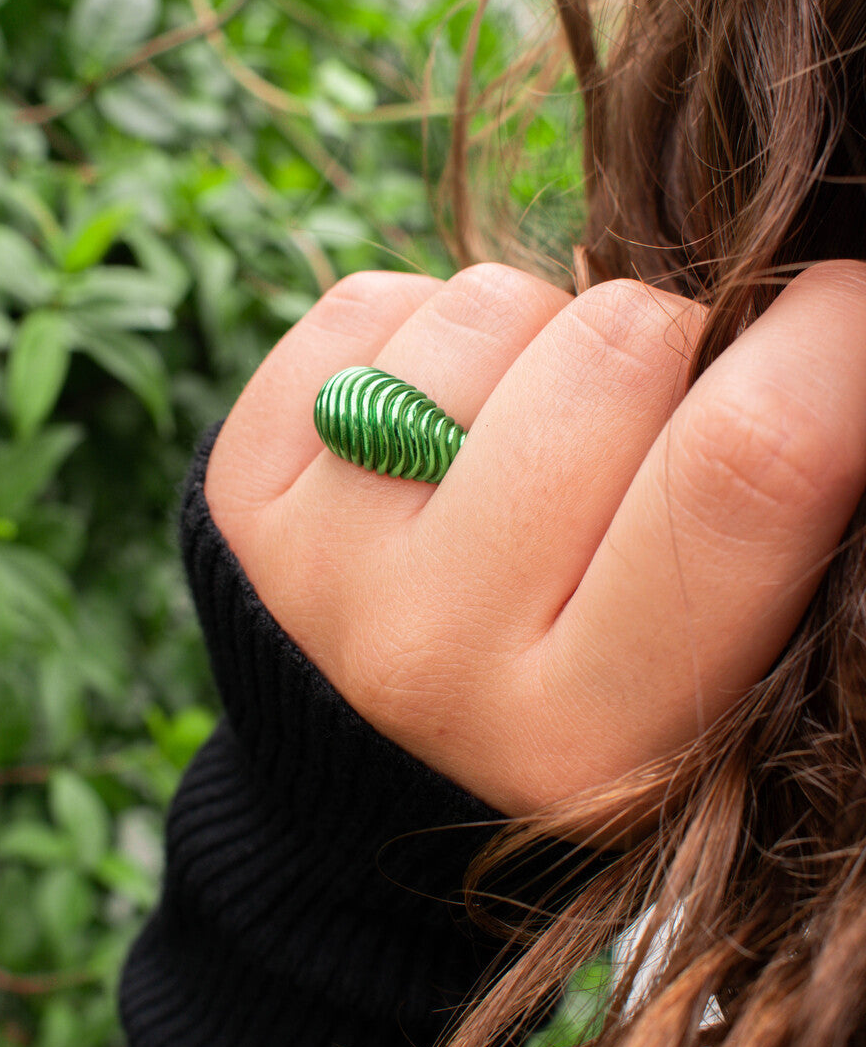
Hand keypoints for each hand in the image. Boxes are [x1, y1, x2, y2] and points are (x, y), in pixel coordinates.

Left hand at [203, 262, 865, 828]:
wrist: (376, 746)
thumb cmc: (582, 686)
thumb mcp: (702, 661)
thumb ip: (765, 520)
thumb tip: (822, 330)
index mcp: (597, 726)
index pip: (747, 464)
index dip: (828, 340)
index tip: (839, 310)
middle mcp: (433, 654)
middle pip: (616, 347)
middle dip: (670, 337)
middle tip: (648, 412)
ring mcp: (319, 565)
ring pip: (491, 304)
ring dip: (541, 335)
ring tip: (523, 434)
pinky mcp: (241, 488)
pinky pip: (373, 300)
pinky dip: (427, 328)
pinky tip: (432, 425)